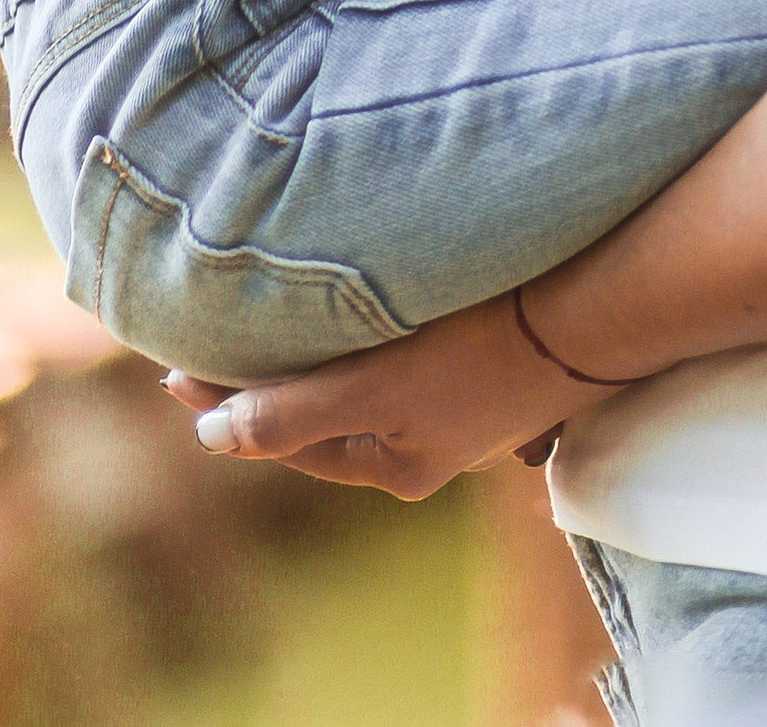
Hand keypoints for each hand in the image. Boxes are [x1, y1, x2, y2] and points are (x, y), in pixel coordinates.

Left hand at [160, 292, 591, 498]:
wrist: (593, 305)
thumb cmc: (481, 346)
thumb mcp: (375, 388)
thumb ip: (291, 414)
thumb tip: (210, 441)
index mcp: (399, 465)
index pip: (290, 441)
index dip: (228, 407)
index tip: (172, 371)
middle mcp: (427, 443)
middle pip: (324, 415)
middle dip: (267, 381)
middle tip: (205, 343)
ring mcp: (457, 402)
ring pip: (361, 382)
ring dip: (313, 354)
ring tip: (264, 318)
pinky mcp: (481, 355)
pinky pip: (396, 354)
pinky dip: (359, 337)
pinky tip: (351, 302)